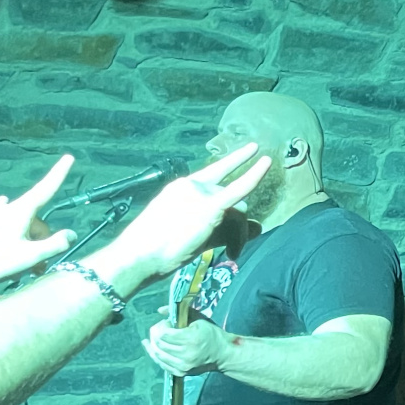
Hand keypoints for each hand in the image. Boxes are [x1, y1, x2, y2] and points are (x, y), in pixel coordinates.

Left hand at [0, 155, 75, 285]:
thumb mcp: (30, 257)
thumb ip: (55, 244)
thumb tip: (71, 234)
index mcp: (20, 212)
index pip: (45, 189)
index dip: (58, 173)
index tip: (68, 157)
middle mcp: (5, 208)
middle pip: (34, 216)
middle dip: (40, 237)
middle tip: (38, 264)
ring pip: (18, 221)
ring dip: (25, 238)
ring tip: (19, 260)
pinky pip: (1, 222)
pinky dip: (9, 234)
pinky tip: (1, 246)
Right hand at [99, 144, 271, 278]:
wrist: (138, 255)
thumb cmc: (155, 249)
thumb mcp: (188, 233)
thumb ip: (223, 230)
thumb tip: (257, 228)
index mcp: (181, 188)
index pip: (213, 172)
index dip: (234, 160)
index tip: (251, 148)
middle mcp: (192, 185)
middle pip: (232, 199)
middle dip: (238, 225)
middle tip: (234, 248)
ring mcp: (200, 193)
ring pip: (238, 209)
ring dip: (240, 233)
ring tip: (232, 253)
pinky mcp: (209, 205)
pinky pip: (240, 188)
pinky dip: (255, 175)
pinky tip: (266, 163)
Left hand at [143, 317, 232, 376]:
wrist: (223, 354)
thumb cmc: (212, 334)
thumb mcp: (199, 319)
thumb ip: (180, 313)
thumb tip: (159, 310)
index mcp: (191, 339)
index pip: (164, 334)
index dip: (162, 326)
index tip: (167, 322)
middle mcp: (186, 354)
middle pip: (159, 343)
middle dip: (155, 334)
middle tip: (160, 329)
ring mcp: (183, 365)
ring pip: (157, 354)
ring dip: (153, 345)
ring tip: (155, 338)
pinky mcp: (181, 372)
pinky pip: (162, 364)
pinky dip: (155, 355)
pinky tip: (152, 349)